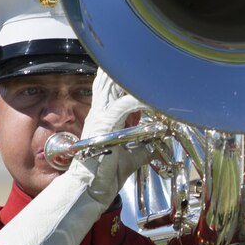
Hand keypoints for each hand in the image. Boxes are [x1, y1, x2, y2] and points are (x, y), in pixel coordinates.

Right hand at [68, 69, 151, 209]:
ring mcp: (99, 118)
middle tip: (134, 53)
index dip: (118, 76)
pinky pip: (122, 105)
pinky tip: (150, 98)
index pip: (108, 90)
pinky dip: (138, 100)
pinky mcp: (104, 126)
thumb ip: (141, 148)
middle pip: (106, 81)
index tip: (133, 66)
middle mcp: (98, 114)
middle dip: (118, 67)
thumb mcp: (129, 159)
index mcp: (102, 119)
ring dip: (126, 76)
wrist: (90, 190)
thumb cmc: (104, 177)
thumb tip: (154, 143)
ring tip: (140, 62)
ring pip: (110, 86)